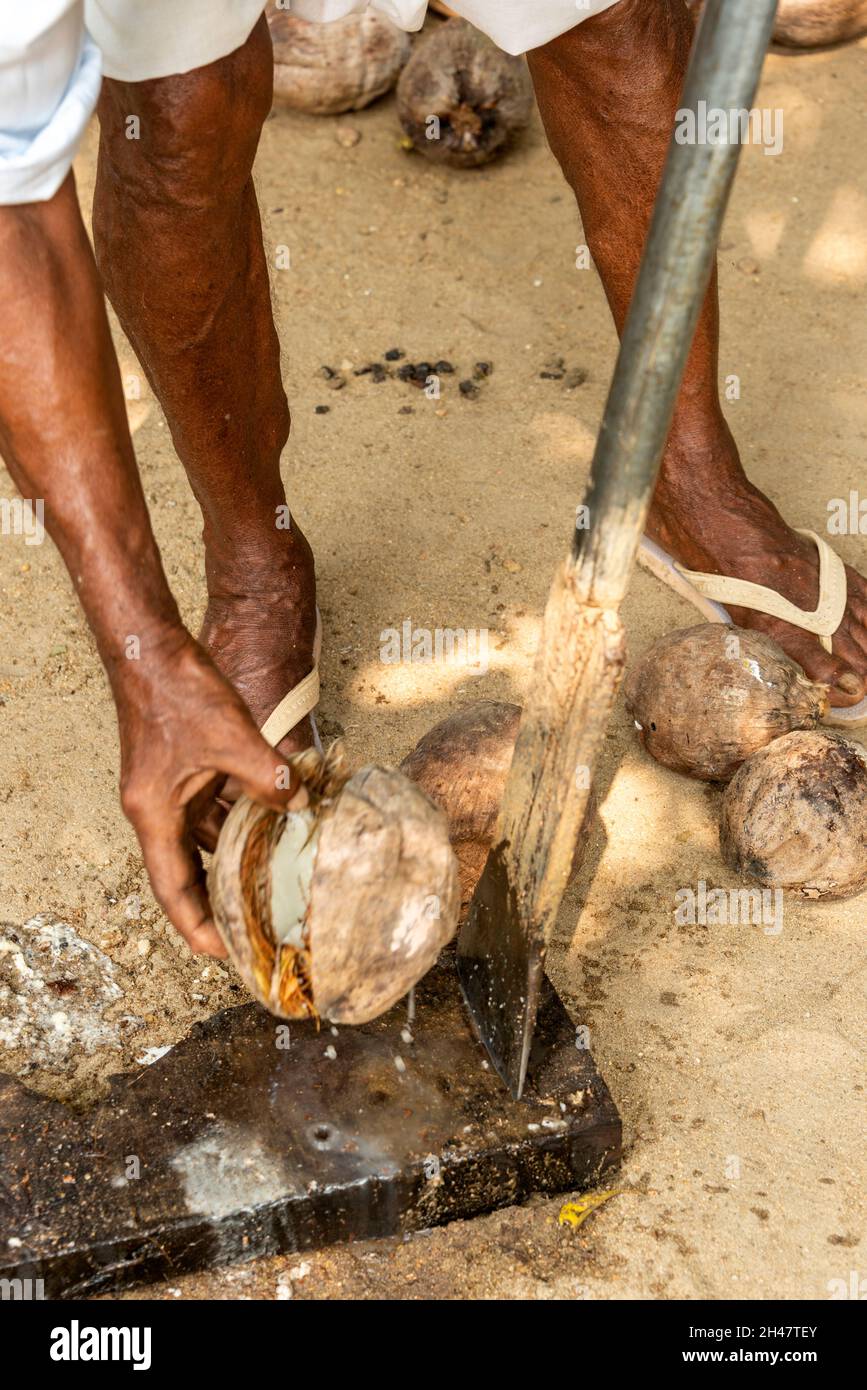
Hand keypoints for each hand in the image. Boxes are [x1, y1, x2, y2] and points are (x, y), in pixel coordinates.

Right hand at [114, 628, 305, 955]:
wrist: (150, 647)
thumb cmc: (177, 692)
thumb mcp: (232, 738)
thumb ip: (267, 776)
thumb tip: (299, 805)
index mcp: (155, 814)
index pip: (174, 888)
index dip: (195, 926)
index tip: (220, 954)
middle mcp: (157, 810)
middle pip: (186, 873)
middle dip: (214, 906)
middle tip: (250, 933)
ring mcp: (169, 790)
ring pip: (202, 840)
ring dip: (231, 862)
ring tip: (269, 889)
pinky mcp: (182, 770)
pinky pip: (212, 810)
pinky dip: (238, 824)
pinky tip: (272, 830)